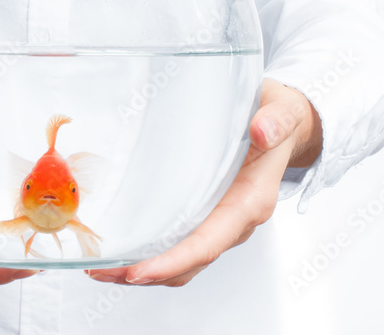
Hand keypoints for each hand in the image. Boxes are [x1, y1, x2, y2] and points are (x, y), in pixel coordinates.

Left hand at [87, 78, 321, 286]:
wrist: (283, 122)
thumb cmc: (278, 118)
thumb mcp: (281, 111)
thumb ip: (276, 121)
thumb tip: (261, 130)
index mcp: (251, 201)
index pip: (208, 244)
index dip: (172, 262)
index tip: (137, 271)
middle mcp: (234, 221)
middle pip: (188, 263)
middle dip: (144, 273)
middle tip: (101, 270)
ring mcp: (219, 223)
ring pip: (180, 262)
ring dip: (141, 269)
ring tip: (101, 267)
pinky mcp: (206, 216)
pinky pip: (178, 246)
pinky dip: (149, 254)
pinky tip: (120, 247)